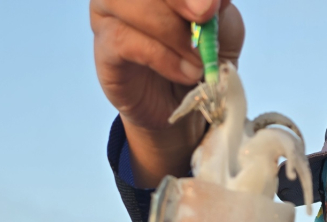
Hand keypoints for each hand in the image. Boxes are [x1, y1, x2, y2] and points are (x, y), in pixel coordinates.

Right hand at [90, 0, 244, 184]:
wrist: (184, 106)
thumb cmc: (200, 57)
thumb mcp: (222, 28)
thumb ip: (218, 7)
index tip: (213, 3)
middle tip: (206, 15)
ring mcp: (108, 12)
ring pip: (129, 3)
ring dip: (171, 31)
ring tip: (199, 61)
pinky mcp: (105, 47)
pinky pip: (125, 41)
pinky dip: (162, 58)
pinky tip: (185, 73)